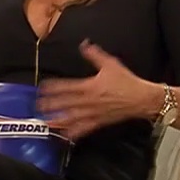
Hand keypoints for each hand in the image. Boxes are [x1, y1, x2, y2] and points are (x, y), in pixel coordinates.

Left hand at [37, 40, 158, 140]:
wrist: (142, 98)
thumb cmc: (127, 81)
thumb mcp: (111, 64)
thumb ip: (94, 54)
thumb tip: (84, 44)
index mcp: (90, 86)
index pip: (66, 87)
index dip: (52, 88)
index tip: (41, 88)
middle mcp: (89, 101)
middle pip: (65, 103)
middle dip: (50, 105)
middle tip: (37, 106)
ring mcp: (93, 113)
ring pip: (72, 118)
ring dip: (58, 120)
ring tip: (46, 122)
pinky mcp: (99, 122)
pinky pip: (84, 129)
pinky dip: (74, 133)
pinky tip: (64, 135)